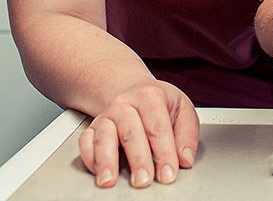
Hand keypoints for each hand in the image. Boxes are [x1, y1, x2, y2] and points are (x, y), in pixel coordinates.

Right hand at [78, 80, 198, 187]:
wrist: (132, 90)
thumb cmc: (159, 103)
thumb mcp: (181, 108)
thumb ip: (187, 133)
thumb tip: (185, 159)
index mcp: (151, 96)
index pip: (158, 128)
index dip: (164, 153)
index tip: (168, 174)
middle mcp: (125, 104)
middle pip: (131, 133)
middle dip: (138, 160)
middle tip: (144, 181)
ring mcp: (107, 116)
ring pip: (103, 137)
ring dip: (107, 161)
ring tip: (110, 181)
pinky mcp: (92, 127)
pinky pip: (85, 142)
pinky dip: (89, 158)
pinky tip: (98, 172)